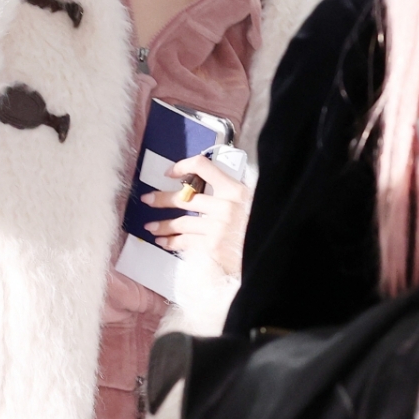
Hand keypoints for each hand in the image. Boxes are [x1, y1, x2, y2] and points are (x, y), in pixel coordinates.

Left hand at [143, 154, 252, 278]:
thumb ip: (230, 193)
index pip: (203, 167)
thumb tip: (203, 189)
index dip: (183, 166)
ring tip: (151, 226)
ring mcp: (217, 228)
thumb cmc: (259, 226)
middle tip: (148, 200)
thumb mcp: (250, 201)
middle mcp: (224, 206)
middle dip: (162, 199)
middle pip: (185, 198)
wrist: (269, 252)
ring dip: (162, 225)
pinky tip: (163, 242)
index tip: (170, 172)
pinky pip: (186, 242)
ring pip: (181, 223)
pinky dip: (172, 242)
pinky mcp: (213, 247)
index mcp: (234, 190)